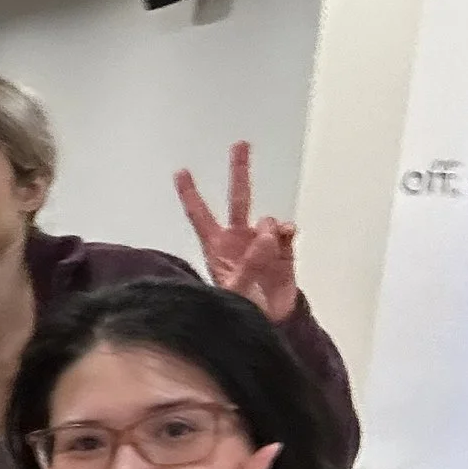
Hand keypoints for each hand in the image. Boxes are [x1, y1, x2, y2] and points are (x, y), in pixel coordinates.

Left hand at [177, 141, 298, 323]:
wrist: (269, 324)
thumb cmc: (241, 309)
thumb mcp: (236, 291)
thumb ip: (250, 265)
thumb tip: (267, 234)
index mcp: (216, 247)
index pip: (200, 216)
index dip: (191, 194)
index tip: (181, 171)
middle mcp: (238, 239)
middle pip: (238, 198)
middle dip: (239, 171)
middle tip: (241, 144)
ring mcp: (261, 243)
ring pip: (266, 218)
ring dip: (267, 227)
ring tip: (267, 244)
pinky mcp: (283, 251)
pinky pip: (286, 232)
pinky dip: (287, 232)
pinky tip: (286, 235)